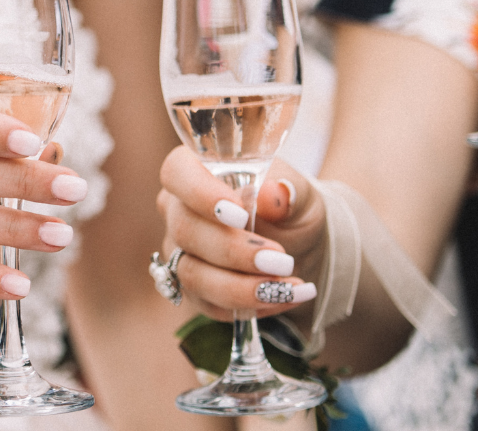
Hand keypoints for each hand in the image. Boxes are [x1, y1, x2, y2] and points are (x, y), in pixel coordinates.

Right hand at [157, 147, 320, 317]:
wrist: (299, 244)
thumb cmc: (290, 208)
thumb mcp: (300, 194)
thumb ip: (287, 190)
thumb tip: (273, 194)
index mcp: (197, 171)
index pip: (177, 172)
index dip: (201, 193)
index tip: (241, 214)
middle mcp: (178, 210)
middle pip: (185, 230)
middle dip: (234, 251)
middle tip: (281, 260)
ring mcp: (180, 252)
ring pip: (192, 274)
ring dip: (242, 286)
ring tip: (288, 287)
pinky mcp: (192, 288)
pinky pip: (208, 304)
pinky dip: (249, 305)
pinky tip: (284, 298)